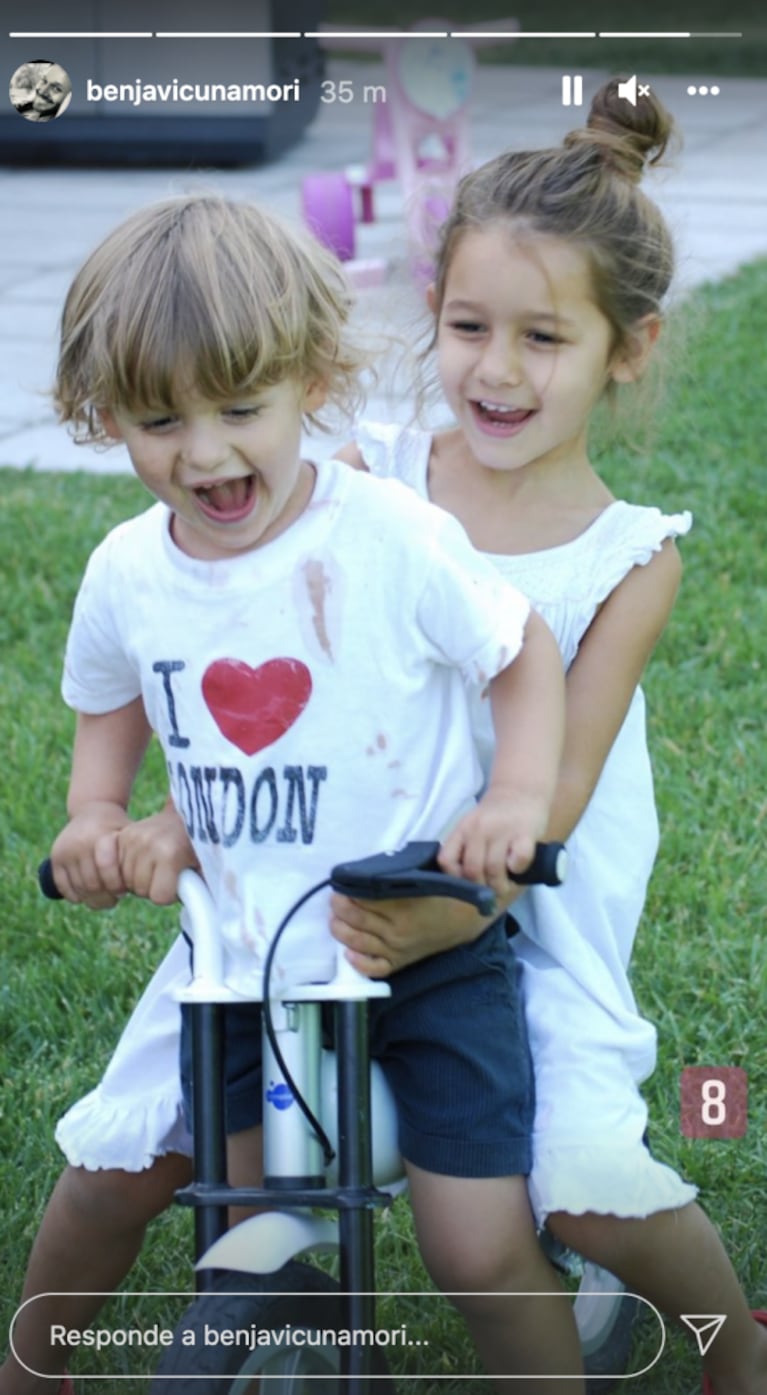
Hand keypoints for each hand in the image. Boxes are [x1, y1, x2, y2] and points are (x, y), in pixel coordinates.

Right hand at [50, 802, 130, 909]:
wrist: (92, 809)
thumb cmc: (117, 828)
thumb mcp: (128, 835)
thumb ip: (135, 857)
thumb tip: (151, 886)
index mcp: (100, 836)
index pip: (107, 869)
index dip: (117, 885)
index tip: (124, 891)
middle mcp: (79, 843)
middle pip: (92, 884)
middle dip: (105, 897)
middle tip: (115, 899)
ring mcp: (64, 851)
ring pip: (78, 888)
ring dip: (92, 899)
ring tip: (105, 899)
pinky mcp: (55, 858)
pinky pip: (63, 887)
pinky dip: (76, 896)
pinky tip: (88, 896)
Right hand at [117, 804, 197, 904]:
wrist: (186, 817)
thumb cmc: (200, 846)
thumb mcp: (206, 869)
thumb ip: (201, 893)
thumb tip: (201, 918)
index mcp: (170, 853)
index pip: (159, 897)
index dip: (170, 894)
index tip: (180, 880)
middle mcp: (148, 843)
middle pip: (140, 890)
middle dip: (154, 886)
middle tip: (169, 871)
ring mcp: (132, 837)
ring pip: (127, 881)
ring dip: (140, 879)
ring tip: (157, 864)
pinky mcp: (122, 834)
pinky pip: (117, 868)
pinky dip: (128, 869)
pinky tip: (144, 861)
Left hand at [330, 891, 502, 977]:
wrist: (464, 919)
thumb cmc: (442, 894)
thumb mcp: (421, 880)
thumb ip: (394, 879)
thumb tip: (364, 874)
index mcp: (403, 907)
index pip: (364, 899)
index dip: (348, 890)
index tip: (342, 883)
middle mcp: (397, 931)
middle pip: (357, 918)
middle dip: (340, 906)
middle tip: (335, 897)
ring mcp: (397, 949)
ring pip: (358, 942)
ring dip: (340, 929)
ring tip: (335, 919)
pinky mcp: (400, 962)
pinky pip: (374, 968)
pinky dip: (358, 962)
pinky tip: (348, 952)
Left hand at [438, 787, 546, 899]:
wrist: (521, 789)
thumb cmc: (496, 815)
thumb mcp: (473, 826)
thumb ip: (467, 849)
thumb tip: (469, 886)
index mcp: (462, 829)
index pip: (446, 860)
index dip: (455, 877)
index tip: (467, 881)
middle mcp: (479, 829)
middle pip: (472, 870)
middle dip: (482, 888)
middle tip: (492, 889)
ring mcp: (502, 830)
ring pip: (493, 869)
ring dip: (500, 885)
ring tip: (506, 884)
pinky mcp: (525, 833)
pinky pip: (518, 861)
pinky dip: (518, 870)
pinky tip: (518, 867)